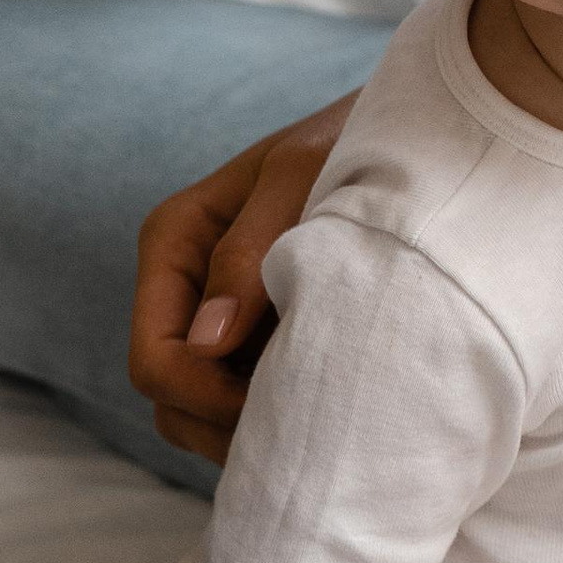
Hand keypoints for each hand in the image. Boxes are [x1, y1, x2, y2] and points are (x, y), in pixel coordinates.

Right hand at [129, 90, 360, 463]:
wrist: (406, 133)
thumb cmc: (351, 138)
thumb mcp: (301, 173)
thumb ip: (252, 248)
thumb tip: (207, 342)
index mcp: (175, 242)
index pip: (155, 360)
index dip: (206, 398)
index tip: (283, 399)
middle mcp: (184, 286)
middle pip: (169, 401)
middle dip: (227, 425)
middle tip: (311, 424)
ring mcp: (220, 316)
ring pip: (202, 414)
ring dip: (255, 428)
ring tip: (327, 410)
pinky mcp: (259, 335)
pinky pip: (246, 401)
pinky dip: (281, 414)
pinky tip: (337, 399)